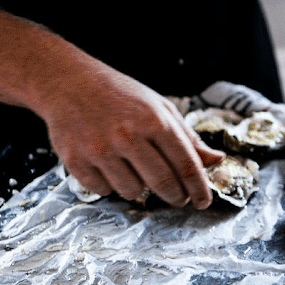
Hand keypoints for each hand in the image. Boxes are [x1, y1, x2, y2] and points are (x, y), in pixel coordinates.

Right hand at [39, 61, 224, 207]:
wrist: (68, 83)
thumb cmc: (120, 95)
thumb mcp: (159, 107)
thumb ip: (187, 137)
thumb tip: (216, 160)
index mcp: (155, 120)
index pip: (187, 165)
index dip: (199, 189)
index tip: (203, 201)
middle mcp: (128, 136)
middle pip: (163, 183)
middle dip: (176, 196)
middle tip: (178, 198)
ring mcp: (100, 149)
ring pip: (133, 191)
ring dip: (139, 188)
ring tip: (135, 169)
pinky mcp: (76, 160)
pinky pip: (103, 190)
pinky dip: (110, 185)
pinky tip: (109, 167)